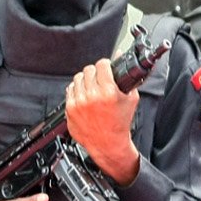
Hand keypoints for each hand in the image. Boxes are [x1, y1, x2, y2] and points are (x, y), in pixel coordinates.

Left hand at [63, 60, 139, 184]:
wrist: (108, 144)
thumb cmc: (120, 123)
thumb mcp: (131, 98)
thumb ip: (126, 77)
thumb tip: (120, 56)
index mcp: (108, 92)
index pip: (101, 65)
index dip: (105, 65)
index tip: (106, 68)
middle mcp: (92, 97)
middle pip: (88, 70)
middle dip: (95, 72)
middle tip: (100, 79)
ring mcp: (79, 103)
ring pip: (77, 78)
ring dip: (85, 80)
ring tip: (92, 88)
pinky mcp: (70, 110)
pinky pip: (70, 90)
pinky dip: (77, 90)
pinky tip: (84, 96)